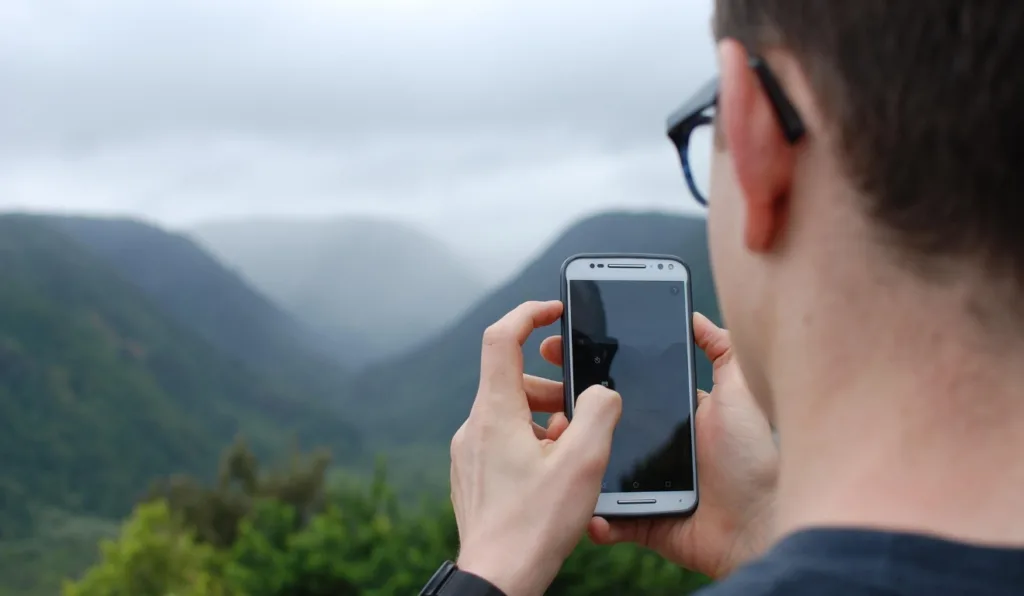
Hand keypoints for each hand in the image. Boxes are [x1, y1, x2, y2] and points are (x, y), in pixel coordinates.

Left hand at [450, 300, 622, 595]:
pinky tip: (553, 475)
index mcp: (495, 413)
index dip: (528, 314)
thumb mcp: (583, 464)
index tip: (554, 311)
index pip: (501, 337)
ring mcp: (468, 452)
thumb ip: (599, 414)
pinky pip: (503, 441)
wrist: (497, 578)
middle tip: (583, 412)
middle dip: (553, 387)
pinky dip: (531, 443)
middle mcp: (474, 426)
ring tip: (573, 452)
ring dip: (545, 419)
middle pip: (514, 380)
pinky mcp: (472, 475)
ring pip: (510, 413)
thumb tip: (602, 392)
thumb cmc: (536, 525)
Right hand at [539, 312, 778, 579]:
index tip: (559, 351)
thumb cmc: (755, 459)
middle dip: (569, 414)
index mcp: (672, 417)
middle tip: (544, 400)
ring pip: (596, 470)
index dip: (591, 372)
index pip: (622, 389)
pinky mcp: (641, 521)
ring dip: (573, 461)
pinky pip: (607, 519)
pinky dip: (593, 515)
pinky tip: (582, 502)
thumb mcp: (741, 392)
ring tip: (558, 446)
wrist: (762, 525)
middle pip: (602, 427)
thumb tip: (694, 316)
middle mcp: (654, 448)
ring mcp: (644, 486)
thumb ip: (722, 350)